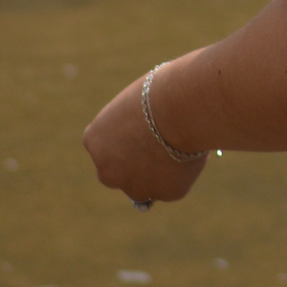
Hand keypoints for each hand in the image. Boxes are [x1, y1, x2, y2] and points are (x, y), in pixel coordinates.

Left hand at [83, 72, 210, 206]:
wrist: (182, 108)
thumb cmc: (161, 93)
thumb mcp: (137, 104)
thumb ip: (134, 126)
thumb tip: (150, 136)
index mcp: (95, 141)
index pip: (104, 149)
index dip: (125, 143)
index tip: (141, 135)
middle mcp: (107, 170)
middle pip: (116, 175)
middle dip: (134, 167)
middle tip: (159, 151)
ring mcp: (135, 186)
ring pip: (145, 185)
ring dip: (159, 174)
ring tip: (182, 146)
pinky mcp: (165, 194)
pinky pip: (173, 186)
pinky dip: (182, 174)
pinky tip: (191, 152)